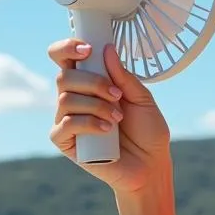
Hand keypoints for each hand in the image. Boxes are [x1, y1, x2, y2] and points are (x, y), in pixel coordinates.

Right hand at [47, 38, 170, 194]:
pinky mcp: (66, 142)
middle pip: (64, 76)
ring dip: (95, 105)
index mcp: (89, 83)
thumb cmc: (147, 132)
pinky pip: (65, 124)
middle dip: (93, 82)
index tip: (88, 49)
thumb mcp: (143, 99)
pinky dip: (88, 123)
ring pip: (65, 99)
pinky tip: (107, 130)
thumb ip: (124, 77)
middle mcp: (74, 99)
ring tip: (117, 118)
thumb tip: (107, 50)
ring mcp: (67, 120)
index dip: (67, 48)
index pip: (64, 58)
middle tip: (117, 95)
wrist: (151, 166)